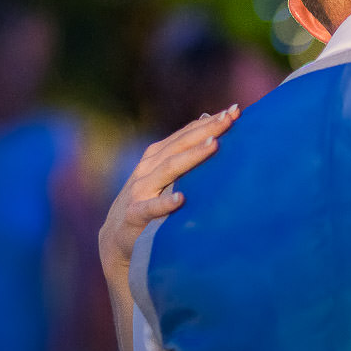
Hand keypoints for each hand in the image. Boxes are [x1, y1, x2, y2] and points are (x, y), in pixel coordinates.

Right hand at [98, 105, 239, 278]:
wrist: (116, 240)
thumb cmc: (148, 203)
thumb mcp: (164, 177)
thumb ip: (183, 153)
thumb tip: (209, 120)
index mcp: (156, 157)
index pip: (185, 134)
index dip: (208, 122)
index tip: (234, 111)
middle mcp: (148, 169)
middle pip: (180, 145)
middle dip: (206, 130)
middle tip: (229, 119)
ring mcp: (140, 191)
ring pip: (168, 169)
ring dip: (191, 156)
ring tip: (213, 145)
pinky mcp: (134, 215)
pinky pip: (150, 208)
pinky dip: (164, 203)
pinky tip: (181, 200)